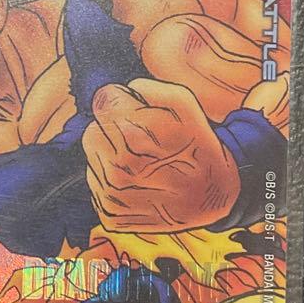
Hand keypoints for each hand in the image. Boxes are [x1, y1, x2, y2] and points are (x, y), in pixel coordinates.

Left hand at [82, 78, 239, 232]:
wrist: (211, 198)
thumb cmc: (198, 147)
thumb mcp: (184, 104)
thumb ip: (145, 88)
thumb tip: (116, 93)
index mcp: (133, 135)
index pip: (102, 100)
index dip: (122, 101)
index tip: (137, 112)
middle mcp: (118, 167)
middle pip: (92, 129)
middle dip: (113, 128)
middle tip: (142, 140)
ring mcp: (112, 194)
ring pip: (92, 157)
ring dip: (110, 154)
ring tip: (142, 162)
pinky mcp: (109, 214)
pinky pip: (96, 184)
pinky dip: (112, 180)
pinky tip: (138, 182)